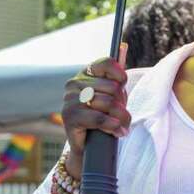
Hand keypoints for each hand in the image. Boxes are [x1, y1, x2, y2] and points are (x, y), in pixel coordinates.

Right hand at [60, 57, 130, 175]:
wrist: (88, 146)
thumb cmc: (103, 116)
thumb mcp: (112, 96)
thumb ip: (116, 76)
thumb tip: (123, 46)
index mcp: (85, 73)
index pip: (106, 63)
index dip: (120, 75)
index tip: (123, 85)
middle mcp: (74, 83)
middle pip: (112, 87)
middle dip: (122, 104)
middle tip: (124, 116)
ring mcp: (70, 99)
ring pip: (107, 103)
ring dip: (121, 118)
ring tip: (123, 126)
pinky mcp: (69, 116)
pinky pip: (98, 118)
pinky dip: (112, 126)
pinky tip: (117, 131)